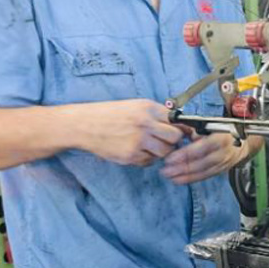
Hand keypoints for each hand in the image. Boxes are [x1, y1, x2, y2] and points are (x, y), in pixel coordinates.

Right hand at [71, 99, 192, 166]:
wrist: (85, 124)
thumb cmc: (111, 114)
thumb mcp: (135, 106)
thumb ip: (157, 114)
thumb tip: (180, 124)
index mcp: (148, 108)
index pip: (177, 120)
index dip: (182, 128)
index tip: (183, 132)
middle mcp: (145, 123)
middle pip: (175, 137)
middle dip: (173, 141)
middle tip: (165, 141)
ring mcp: (138, 140)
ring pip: (165, 152)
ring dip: (161, 151)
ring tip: (150, 146)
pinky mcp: (130, 155)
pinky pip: (149, 161)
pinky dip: (147, 158)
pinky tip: (137, 151)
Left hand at [161, 134, 261, 183]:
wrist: (244, 141)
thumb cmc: (226, 130)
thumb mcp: (213, 124)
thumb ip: (198, 129)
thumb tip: (183, 132)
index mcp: (222, 137)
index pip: (202, 147)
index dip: (186, 154)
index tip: (171, 157)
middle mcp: (224, 152)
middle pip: (201, 163)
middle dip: (182, 168)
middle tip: (166, 170)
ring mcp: (224, 163)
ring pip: (203, 172)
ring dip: (185, 175)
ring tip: (170, 176)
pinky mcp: (221, 170)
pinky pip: (206, 176)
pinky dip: (192, 179)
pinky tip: (180, 180)